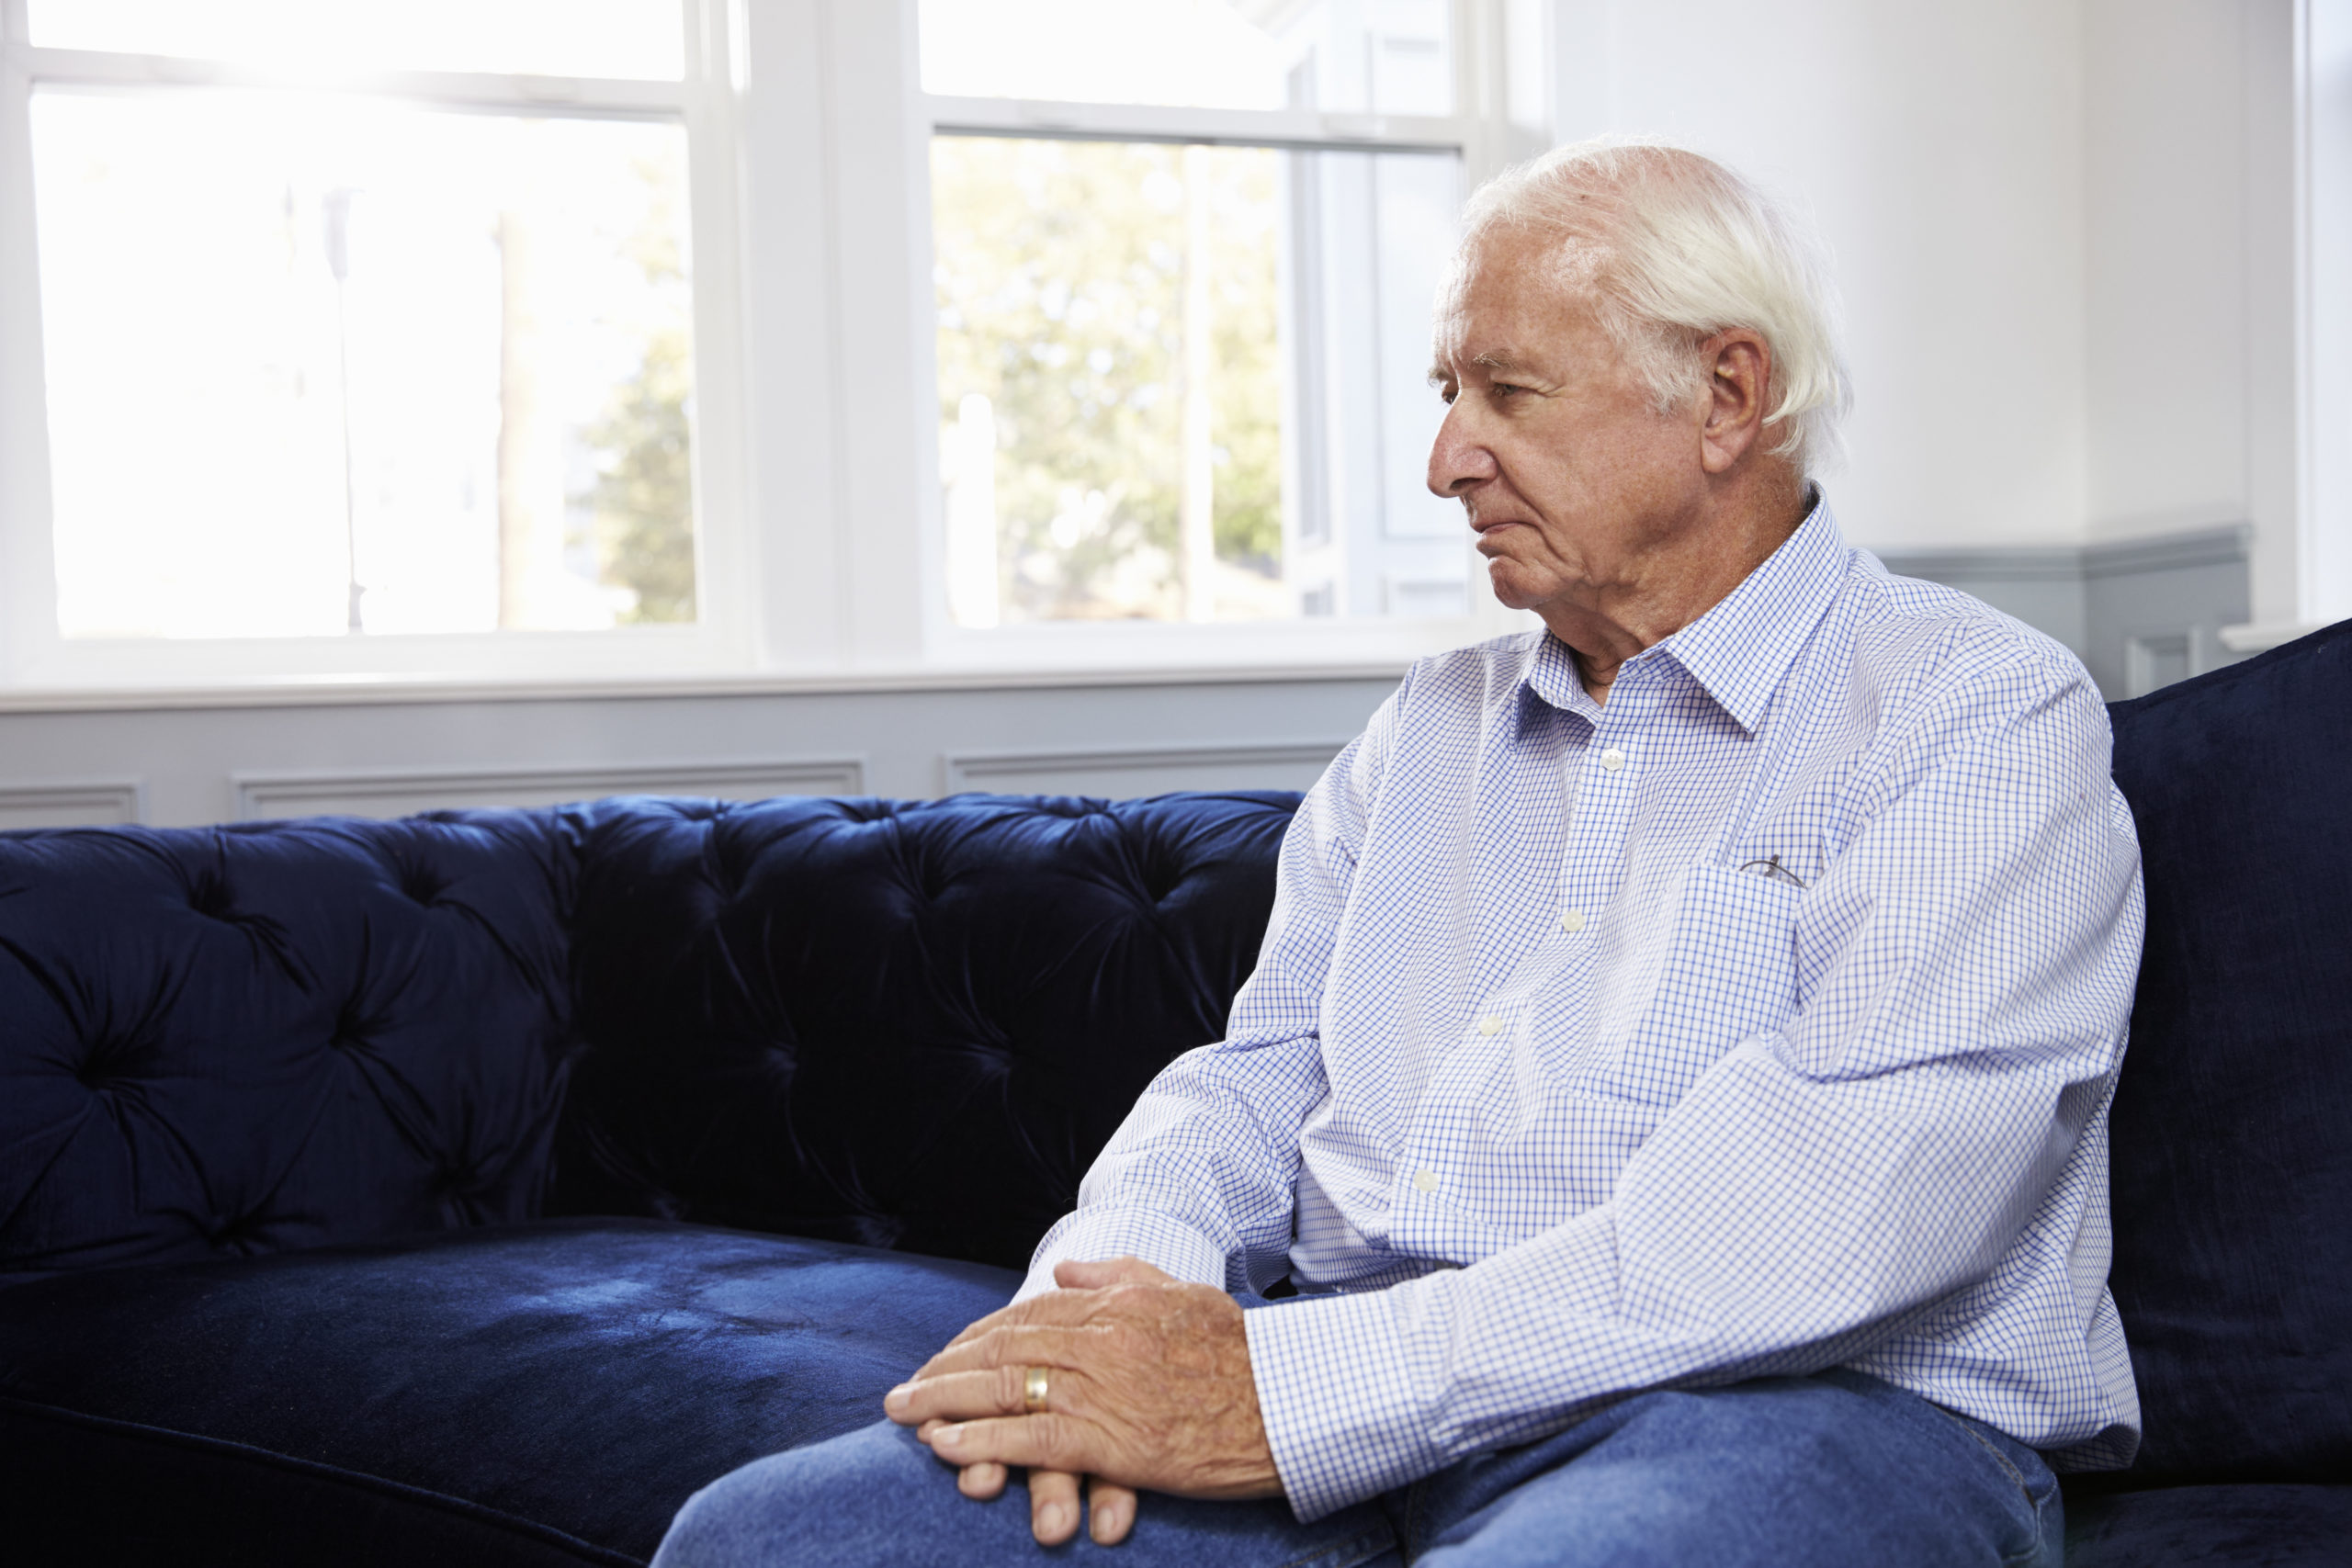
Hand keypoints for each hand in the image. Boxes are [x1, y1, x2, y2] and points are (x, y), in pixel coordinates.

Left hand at [884, 1257, 1280, 1545]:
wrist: (1290, 1400)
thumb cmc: (1242, 1353)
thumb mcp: (1182, 1294)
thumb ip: (1120, 1275)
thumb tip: (1066, 1266)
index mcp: (1116, 1304)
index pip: (1028, 1313)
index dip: (978, 1336)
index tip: (946, 1356)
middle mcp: (1102, 1339)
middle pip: (1005, 1347)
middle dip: (945, 1368)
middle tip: (903, 1391)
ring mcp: (1106, 1389)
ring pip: (1007, 1388)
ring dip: (944, 1402)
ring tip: (903, 1415)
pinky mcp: (1115, 1440)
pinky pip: (1033, 1439)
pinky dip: (983, 1442)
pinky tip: (946, 1448)